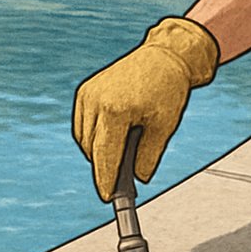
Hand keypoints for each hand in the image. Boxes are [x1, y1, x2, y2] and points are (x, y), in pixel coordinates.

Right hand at [72, 17, 218, 200]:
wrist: (164, 55)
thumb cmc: (167, 87)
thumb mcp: (164, 126)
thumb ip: (148, 156)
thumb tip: (139, 178)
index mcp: (115, 111)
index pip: (105, 156)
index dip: (105, 180)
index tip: (108, 196)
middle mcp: (95, 101)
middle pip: (93, 150)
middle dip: (105, 167)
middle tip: (119, 183)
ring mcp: (88, 95)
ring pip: (85, 139)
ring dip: (98, 152)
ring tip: (120, 157)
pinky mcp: (86, 91)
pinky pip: (83, 125)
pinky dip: (93, 137)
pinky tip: (110, 140)